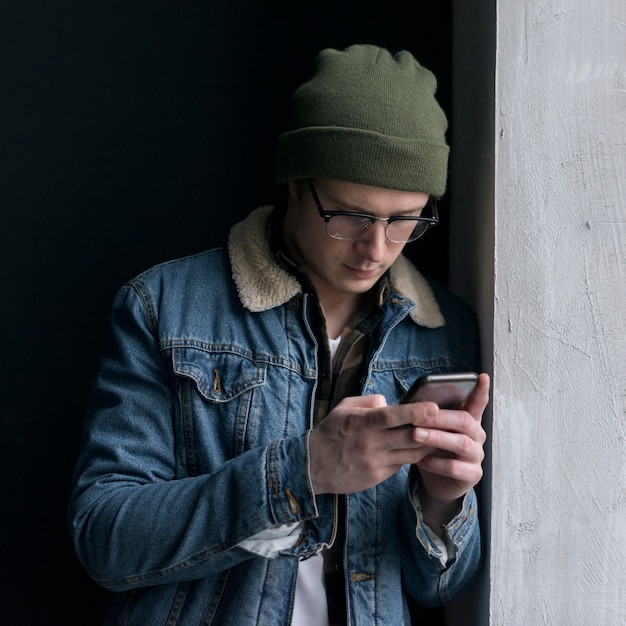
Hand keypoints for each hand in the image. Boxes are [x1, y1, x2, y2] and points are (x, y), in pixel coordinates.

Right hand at [308, 394, 440, 494]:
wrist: (312, 467)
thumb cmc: (330, 433)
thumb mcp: (343, 408)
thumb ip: (369, 402)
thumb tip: (389, 403)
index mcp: (362, 423)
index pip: (392, 416)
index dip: (415, 412)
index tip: (434, 408)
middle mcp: (370, 443)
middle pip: (409, 436)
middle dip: (431, 429)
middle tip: (449, 421)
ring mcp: (375, 462)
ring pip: (411, 453)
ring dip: (427, 444)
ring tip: (440, 435)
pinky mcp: (378, 477)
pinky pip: (402, 464)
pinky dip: (411, 456)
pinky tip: (417, 449)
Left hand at [412, 373, 488, 526]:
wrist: (437, 481)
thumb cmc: (434, 448)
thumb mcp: (432, 429)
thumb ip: (429, 416)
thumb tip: (412, 402)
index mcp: (468, 420)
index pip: (477, 402)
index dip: (481, 390)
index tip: (482, 376)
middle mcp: (476, 436)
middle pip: (464, 421)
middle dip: (439, 417)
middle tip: (417, 417)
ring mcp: (476, 455)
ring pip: (460, 443)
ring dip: (436, 438)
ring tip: (416, 435)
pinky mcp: (472, 475)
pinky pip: (455, 468)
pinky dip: (437, 464)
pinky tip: (422, 461)